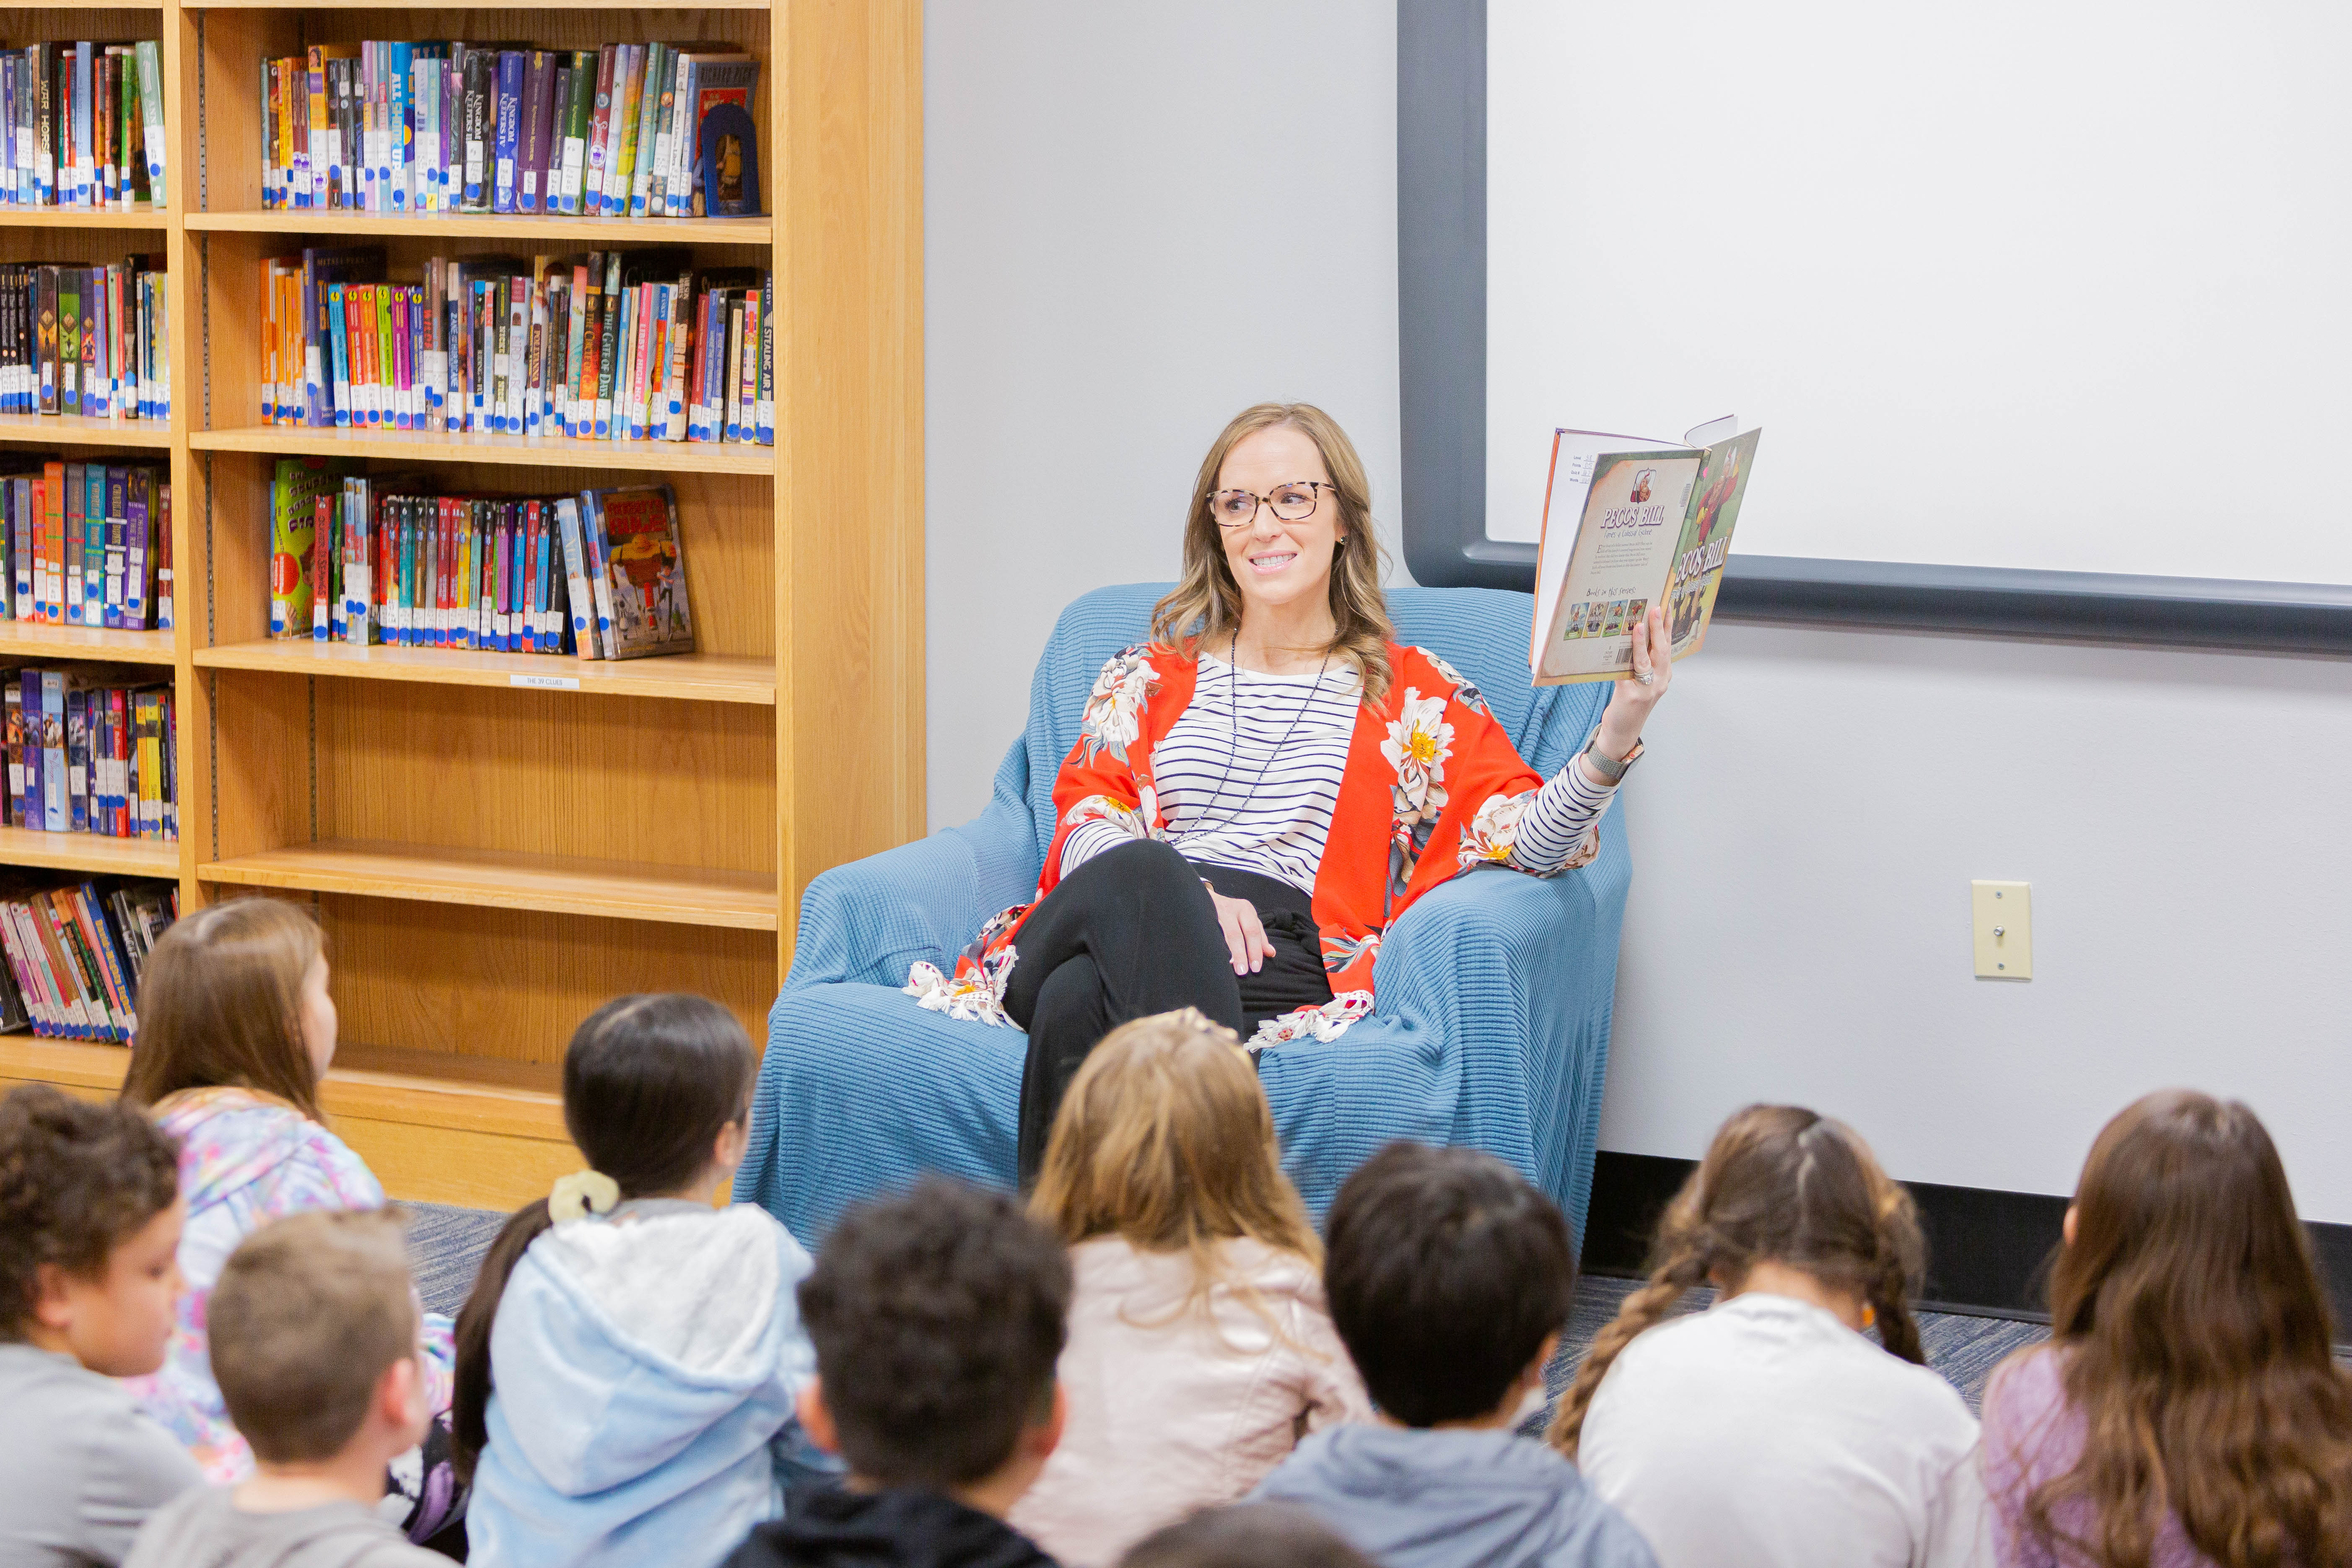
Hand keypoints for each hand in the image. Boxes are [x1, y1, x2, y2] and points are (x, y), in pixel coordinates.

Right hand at [1209, 889, 1274, 975]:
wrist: (1207, 898)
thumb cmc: (1232, 912)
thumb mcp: (1248, 919)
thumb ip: (1260, 937)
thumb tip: (1271, 953)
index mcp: (1246, 909)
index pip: (1253, 932)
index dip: (1255, 951)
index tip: (1255, 968)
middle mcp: (1231, 909)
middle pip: (1237, 934)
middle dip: (1241, 954)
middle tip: (1243, 971)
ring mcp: (1215, 912)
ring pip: (1220, 934)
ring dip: (1226, 951)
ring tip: (1230, 966)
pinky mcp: (1203, 916)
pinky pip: (1209, 933)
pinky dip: (1213, 945)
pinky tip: (1215, 956)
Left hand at [1591, 604, 1671, 768]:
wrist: (1622, 730)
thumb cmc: (1630, 704)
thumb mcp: (1641, 681)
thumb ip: (1642, 662)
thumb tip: (1634, 633)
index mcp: (1664, 675)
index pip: (1669, 646)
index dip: (1669, 626)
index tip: (1669, 605)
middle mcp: (1660, 681)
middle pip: (1662, 650)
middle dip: (1660, 627)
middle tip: (1657, 607)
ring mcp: (1647, 689)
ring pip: (1648, 660)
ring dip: (1645, 640)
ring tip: (1642, 623)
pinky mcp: (1631, 695)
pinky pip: (1628, 672)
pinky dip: (1627, 658)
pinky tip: (1621, 647)